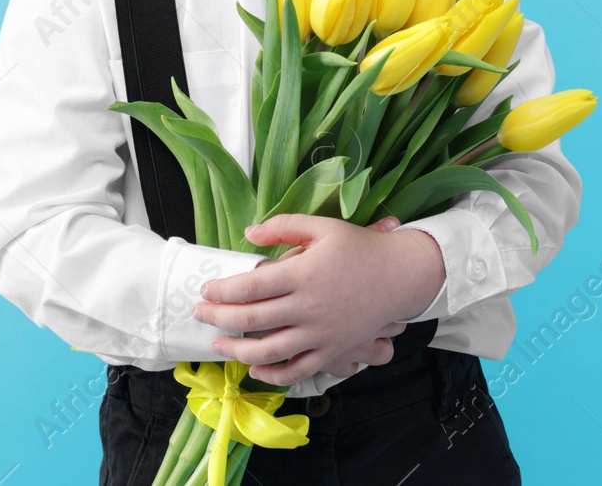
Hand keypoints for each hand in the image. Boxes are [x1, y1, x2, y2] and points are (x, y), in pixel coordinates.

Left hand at [195, 213, 445, 385]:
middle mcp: (309, 306)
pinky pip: (297, 370)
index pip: (249, 286)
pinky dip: (272, 374)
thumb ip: (284, 226)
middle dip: (218, 317)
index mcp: (304, 273)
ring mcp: (321, 333)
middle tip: (200, 313)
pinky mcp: (333, 351)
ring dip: (236, 350)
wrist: (401, 275)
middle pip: (251, 318)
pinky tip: (254, 368)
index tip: (206, 289)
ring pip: (268, 350)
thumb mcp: (323, 226)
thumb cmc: (360, 248)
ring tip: (217, 344)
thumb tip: (247, 232)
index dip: (221, 290)